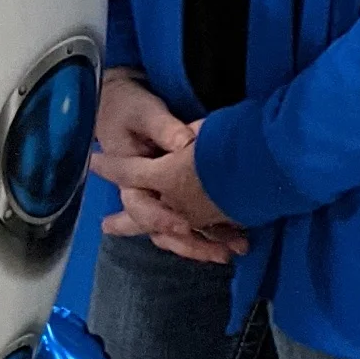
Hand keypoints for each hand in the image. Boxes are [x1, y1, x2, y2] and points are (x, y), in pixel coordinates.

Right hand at [93, 75, 247, 264]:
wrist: (123, 105)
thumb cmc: (130, 108)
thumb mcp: (144, 113)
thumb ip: (163, 128)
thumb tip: (185, 142)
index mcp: (129, 181)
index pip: (141, 207)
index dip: (162, 218)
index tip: (185, 227)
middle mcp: (144, 195)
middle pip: (161, 230)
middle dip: (191, 244)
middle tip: (220, 253)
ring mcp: (161, 198)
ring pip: (177, 232)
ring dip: (203, 244)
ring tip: (232, 252)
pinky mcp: (177, 195)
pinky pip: (191, 220)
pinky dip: (212, 232)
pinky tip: (235, 239)